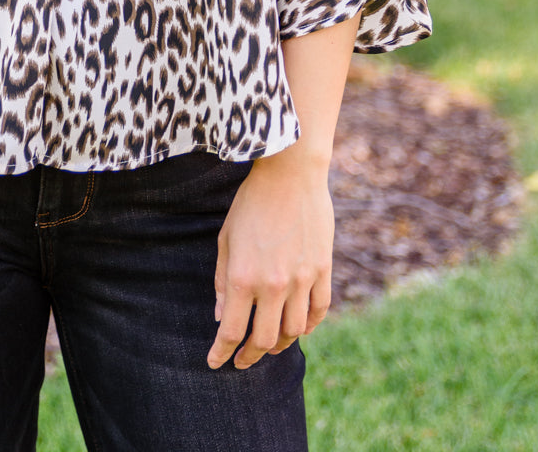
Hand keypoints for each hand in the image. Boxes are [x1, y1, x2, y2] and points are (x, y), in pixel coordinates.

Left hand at [207, 149, 333, 370]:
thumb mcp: (226, 239)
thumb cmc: (251, 203)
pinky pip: (319, 311)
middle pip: (264, 340)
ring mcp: (302, 280)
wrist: (290, 174)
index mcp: (244, 277)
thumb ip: (224, 282)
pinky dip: (309, 326)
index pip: (231, 331)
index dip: (221, 352)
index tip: (214, 363)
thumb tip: (223, 318)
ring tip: (268, 345)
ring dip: (280, 343)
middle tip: (242, 360)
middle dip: (250, 356)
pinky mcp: (323, 270)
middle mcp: (274, 284)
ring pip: (294, 331)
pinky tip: (297, 327)